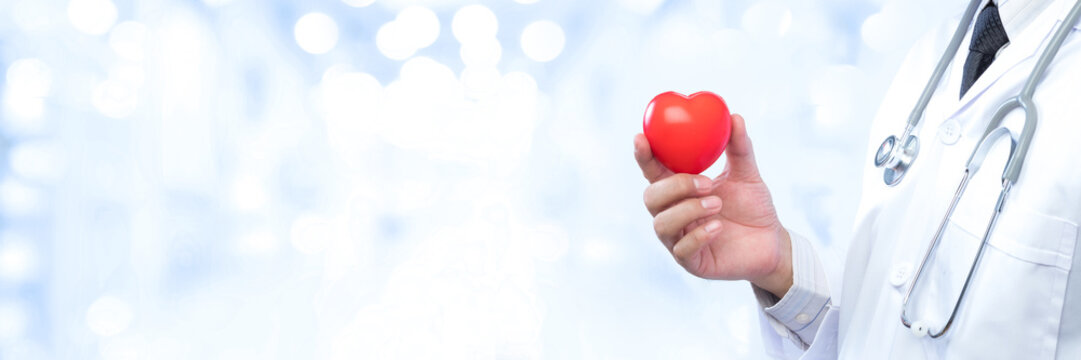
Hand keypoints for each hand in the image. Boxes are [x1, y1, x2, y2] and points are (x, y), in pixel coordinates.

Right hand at [635, 114, 792, 297]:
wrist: (772, 243)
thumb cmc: (753, 207)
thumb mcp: (747, 174)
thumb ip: (738, 147)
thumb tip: (734, 117)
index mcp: (680, 190)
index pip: (653, 171)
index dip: (643, 156)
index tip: (641, 137)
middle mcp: (674, 214)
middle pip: (651, 198)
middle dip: (674, 187)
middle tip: (706, 182)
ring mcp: (679, 239)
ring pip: (662, 224)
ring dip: (688, 210)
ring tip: (717, 204)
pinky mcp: (691, 262)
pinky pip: (681, 249)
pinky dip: (698, 234)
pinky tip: (718, 227)